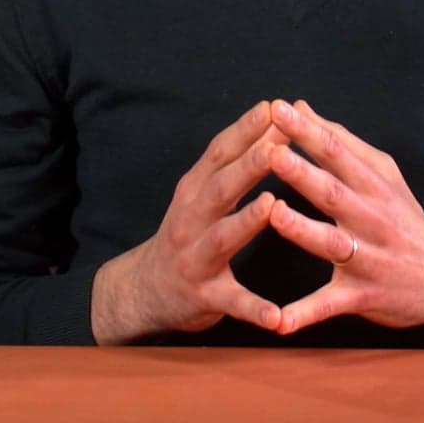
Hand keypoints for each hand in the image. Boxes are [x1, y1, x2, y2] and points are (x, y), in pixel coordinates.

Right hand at [90, 100, 285, 343]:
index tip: (272, 106)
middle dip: (248, 166)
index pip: (218, 154)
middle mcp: (190, 219)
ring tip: (272, 206)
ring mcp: (194, 258)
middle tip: (276, 146)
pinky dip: (254, 309)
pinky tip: (278, 317)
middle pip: (220, 188)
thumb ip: (234, 162)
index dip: (243, 130)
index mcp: (194, 190)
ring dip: (246, 221)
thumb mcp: (202, 194)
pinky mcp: (204, 297)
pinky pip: (232, 303)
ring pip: (222, 238)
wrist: (145, 290)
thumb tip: (276, 120)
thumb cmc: (188, 232)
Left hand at [266, 99, 423, 345]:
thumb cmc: (404, 219)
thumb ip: (341, 142)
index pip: (337, 152)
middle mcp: (371, 219)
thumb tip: (302, 107)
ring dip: (303, 231)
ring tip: (275, 214)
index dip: (308, 130)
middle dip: (303, 172)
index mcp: (373, 185)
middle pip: (333, 192)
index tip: (278, 108)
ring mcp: (367, 258)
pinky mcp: (361, 295)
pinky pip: (329, 306)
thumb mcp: (382, 174)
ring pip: (331, 243)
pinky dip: (304, 315)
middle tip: (271, 151)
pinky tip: (278, 322)